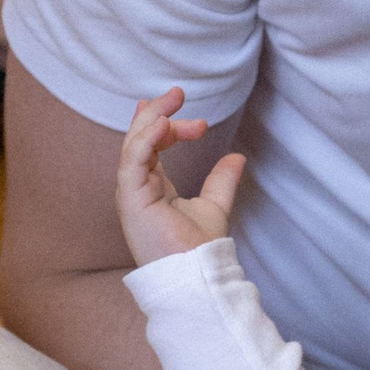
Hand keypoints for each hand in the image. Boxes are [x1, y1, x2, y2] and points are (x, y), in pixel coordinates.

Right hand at [115, 90, 245, 266]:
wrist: (197, 276)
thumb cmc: (199, 249)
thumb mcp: (214, 206)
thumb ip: (221, 181)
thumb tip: (237, 157)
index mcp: (152, 188)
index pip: (151, 146)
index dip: (168, 126)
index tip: (198, 122)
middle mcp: (138, 188)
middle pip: (140, 139)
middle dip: (157, 112)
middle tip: (178, 94)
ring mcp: (132, 193)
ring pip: (134, 144)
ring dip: (153, 118)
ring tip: (173, 101)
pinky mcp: (132, 199)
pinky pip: (132, 162)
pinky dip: (145, 139)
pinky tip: (163, 123)